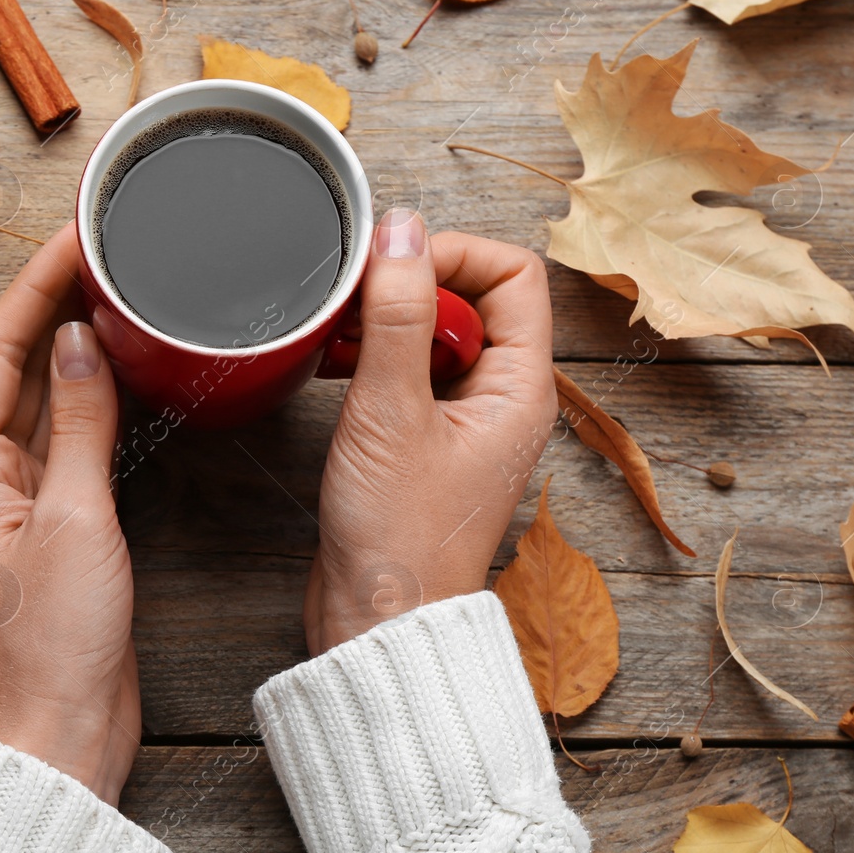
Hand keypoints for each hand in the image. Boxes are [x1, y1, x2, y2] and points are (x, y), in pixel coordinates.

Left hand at [0, 221, 138, 804]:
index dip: (32, 288)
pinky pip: (70, 441)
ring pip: (43, 400)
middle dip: (54, 303)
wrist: (60, 735)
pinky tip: (124, 370)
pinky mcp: (56, 524)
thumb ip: (78, 425)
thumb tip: (78, 340)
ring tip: (119, 288)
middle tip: (103, 247)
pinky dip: (96, 400)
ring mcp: (19, 499)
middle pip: (13, 367)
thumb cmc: (51, 646)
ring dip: (75, 345)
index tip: (73, 237)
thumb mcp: (73, 520)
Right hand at [306, 207, 556, 653]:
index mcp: (521, 389)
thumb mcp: (391, 411)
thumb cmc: (399, 539)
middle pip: (471, 297)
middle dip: (410, 284)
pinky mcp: (421, 441)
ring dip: (385, 320)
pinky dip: (371, 355)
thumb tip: (402, 228)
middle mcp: (501, 399)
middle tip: (354, 298)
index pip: (513, 274)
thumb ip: (399, 313)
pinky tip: (332, 365)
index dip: (454, 253)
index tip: (393, 262)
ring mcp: (461, 421)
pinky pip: (406, 371)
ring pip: (433, 333)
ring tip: (338, 334)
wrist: (377, 624)